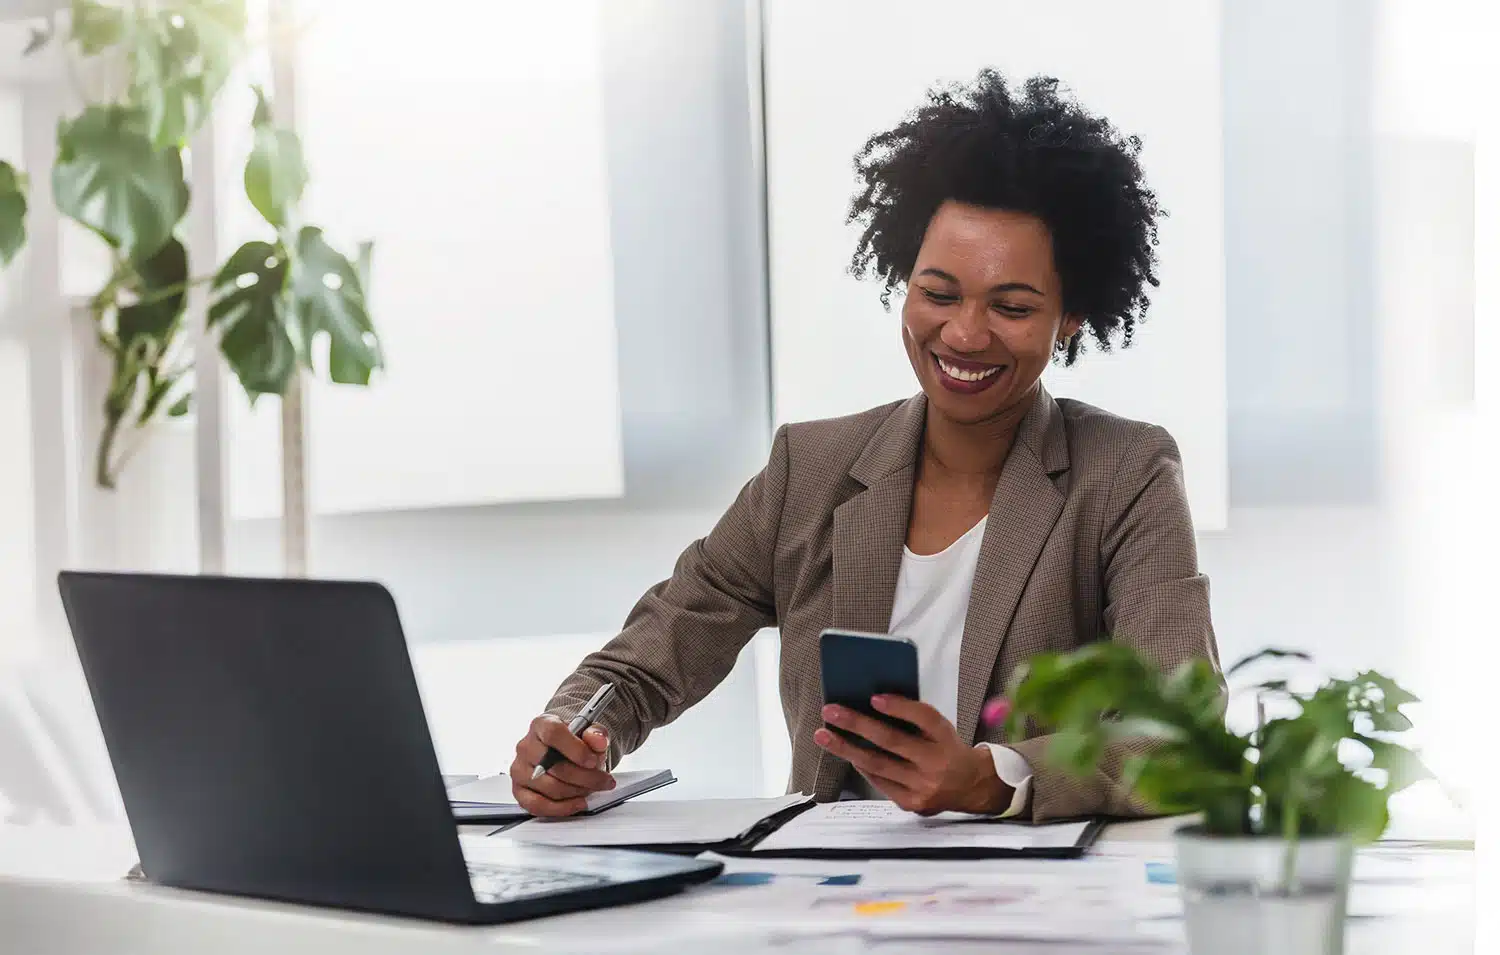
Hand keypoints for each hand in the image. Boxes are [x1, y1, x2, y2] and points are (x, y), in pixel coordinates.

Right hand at [509, 715, 615, 816]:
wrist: (563, 752)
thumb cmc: (574, 741)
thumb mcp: (589, 732)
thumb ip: (596, 734)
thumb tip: (598, 740)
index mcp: (541, 725)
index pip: (553, 734)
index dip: (576, 750)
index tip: (593, 760)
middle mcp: (526, 746)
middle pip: (554, 766)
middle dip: (585, 777)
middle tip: (603, 780)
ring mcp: (520, 770)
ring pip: (550, 788)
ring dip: (577, 792)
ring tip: (591, 788)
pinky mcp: (519, 791)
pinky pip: (538, 806)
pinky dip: (562, 808)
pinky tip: (578, 802)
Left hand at [813, 696, 1010, 815]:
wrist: (971, 785)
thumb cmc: (946, 748)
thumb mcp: (939, 728)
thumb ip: (913, 717)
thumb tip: (870, 703)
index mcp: (945, 737)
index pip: (924, 718)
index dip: (899, 708)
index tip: (874, 697)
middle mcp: (936, 763)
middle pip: (892, 741)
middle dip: (857, 724)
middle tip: (831, 711)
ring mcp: (923, 787)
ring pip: (877, 764)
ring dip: (846, 748)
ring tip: (823, 734)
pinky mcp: (911, 803)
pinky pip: (879, 781)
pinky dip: (861, 766)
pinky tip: (846, 753)